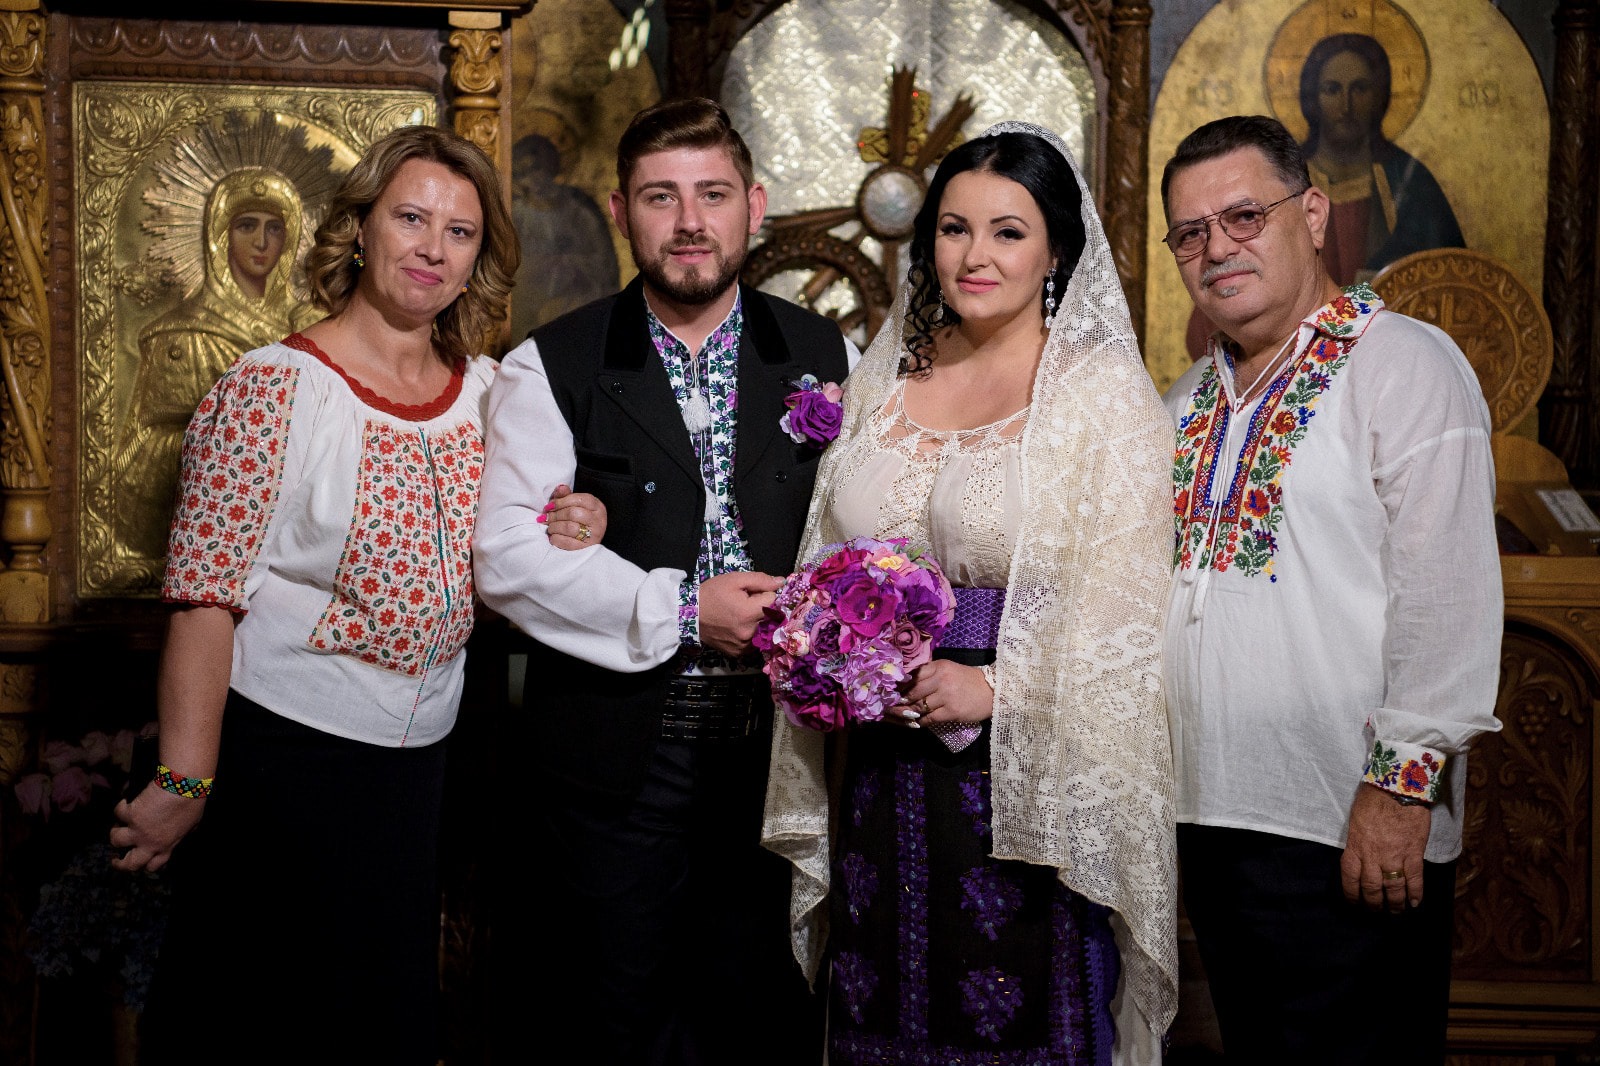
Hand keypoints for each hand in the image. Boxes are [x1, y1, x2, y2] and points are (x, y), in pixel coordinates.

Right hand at [109, 781, 207, 872]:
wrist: (185, 786)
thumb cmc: (193, 803)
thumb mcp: (192, 825)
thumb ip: (181, 834)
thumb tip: (181, 834)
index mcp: (167, 846)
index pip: (152, 866)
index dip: (144, 866)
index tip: (139, 863)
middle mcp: (150, 843)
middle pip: (130, 864)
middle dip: (119, 864)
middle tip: (114, 860)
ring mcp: (139, 831)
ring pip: (116, 841)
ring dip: (115, 833)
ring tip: (117, 827)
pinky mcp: (131, 815)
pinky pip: (118, 814)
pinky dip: (120, 807)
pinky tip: (125, 802)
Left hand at [540, 483, 606, 550]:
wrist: (589, 541)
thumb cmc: (580, 520)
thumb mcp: (576, 505)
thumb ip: (567, 495)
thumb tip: (560, 488)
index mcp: (597, 506)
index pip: (578, 499)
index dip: (560, 502)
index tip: (550, 506)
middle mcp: (598, 520)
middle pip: (573, 513)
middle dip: (555, 515)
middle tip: (546, 518)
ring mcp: (594, 535)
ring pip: (569, 527)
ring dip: (554, 527)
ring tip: (550, 527)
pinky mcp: (586, 548)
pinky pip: (567, 542)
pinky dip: (556, 539)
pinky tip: (553, 537)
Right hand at [698, 571, 783, 657]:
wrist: (689, 615)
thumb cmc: (712, 594)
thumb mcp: (734, 580)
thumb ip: (760, 580)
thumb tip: (781, 582)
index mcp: (750, 613)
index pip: (773, 601)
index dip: (762, 594)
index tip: (749, 594)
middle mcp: (750, 633)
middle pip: (768, 617)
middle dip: (759, 609)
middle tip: (742, 605)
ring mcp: (744, 646)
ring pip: (762, 630)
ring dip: (755, 623)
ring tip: (737, 617)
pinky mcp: (738, 653)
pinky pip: (752, 643)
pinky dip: (748, 635)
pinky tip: (735, 628)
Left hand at [895, 660, 993, 726]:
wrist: (993, 691)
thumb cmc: (968, 680)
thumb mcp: (949, 670)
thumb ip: (930, 674)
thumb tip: (907, 683)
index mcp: (939, 666)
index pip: (913, 675)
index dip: (900, 685)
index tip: (891, 692)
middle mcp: (941, 679)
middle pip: (912, 691)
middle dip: (901, 700)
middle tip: (892, 706)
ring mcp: (946, 696)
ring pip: (919, 706)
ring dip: (909, 712)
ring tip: (903, 715)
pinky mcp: (952, 711)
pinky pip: (930, 718)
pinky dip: (921, 722)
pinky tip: (918, 723)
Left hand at [1340, 783, 1430, 911]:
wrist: (1397, 787)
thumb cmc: (1373, 798)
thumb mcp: (1356, 820)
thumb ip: (1358, 841)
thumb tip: (1360, 854)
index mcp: (1355, 846)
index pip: (1349, 879)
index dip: (1351, 895)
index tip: (1355, 903)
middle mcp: (1372, 856)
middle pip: (1371, 889)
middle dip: (1373, 904)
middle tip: (1376, 912)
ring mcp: (1394, 856)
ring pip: (1393, 889)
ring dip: (1395, 904)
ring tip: (1396, 913)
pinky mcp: (1413, 853)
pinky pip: (1415, 880)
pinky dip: (1416, 894)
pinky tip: (1416, 903)